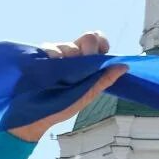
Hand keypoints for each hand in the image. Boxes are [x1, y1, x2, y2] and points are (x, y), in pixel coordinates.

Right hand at [9, 31, 127, 142]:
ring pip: (69, 45)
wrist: (34, 117)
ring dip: (70, 54)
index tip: (101, 50)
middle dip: (88, 47)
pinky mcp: (40, 56)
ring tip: (63, 70)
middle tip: (85, 58)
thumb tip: (124, 66)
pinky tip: (54, 61)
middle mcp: (73, 58)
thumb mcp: (85, 95)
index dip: (101, 43)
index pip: (99, 44)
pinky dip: (54, 52)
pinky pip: (50, 47)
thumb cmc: (60, 108)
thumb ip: (103, 80)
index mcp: (86, 66)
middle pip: (86, 40)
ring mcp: (57, 56)